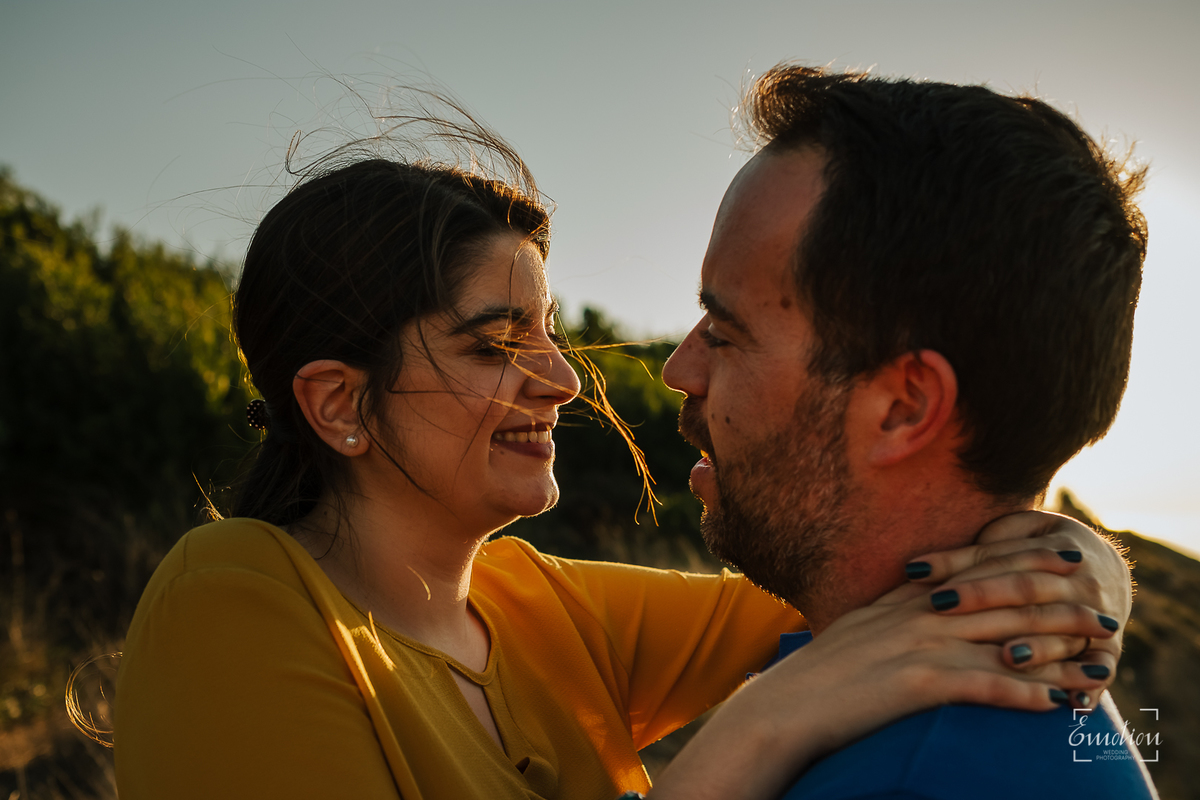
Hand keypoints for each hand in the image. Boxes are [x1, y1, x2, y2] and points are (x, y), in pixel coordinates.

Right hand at [650, 569, 1113, 799]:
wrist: (784, 704)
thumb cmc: (818, 675)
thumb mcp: (860, 628)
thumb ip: (895, 612)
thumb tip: (925, 607)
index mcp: (905, 595)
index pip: (979, 566)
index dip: (1029, 560)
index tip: (1067, 559)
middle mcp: (917, 612)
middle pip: (1004, 599)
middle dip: (1061, 606)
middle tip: (1103, 614)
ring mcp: (917, 645)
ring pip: (1006, 642)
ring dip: (1060, 656)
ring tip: (1099, 666)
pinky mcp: (915, 683)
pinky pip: (983, 686)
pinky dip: (1025, 696)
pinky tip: (1056, 705)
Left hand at [902, 510, 1131, 703]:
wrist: (1099, 563)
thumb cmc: (1034, 551)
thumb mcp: (1009, 538)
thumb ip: (968, 555)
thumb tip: (914, 569)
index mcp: (1056, 549)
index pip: (1007, 564)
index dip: (970, 577)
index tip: (932, 592)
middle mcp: (1081, 582)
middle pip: (1030, 592)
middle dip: (986, 599)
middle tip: (945, 610)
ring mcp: (1099, 616)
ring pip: (1066, 630)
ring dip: (1039, 647)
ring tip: (1009, 657)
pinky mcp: (1109, 650)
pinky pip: (1103, 669)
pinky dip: (1092, 687)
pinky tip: (1073, 705)